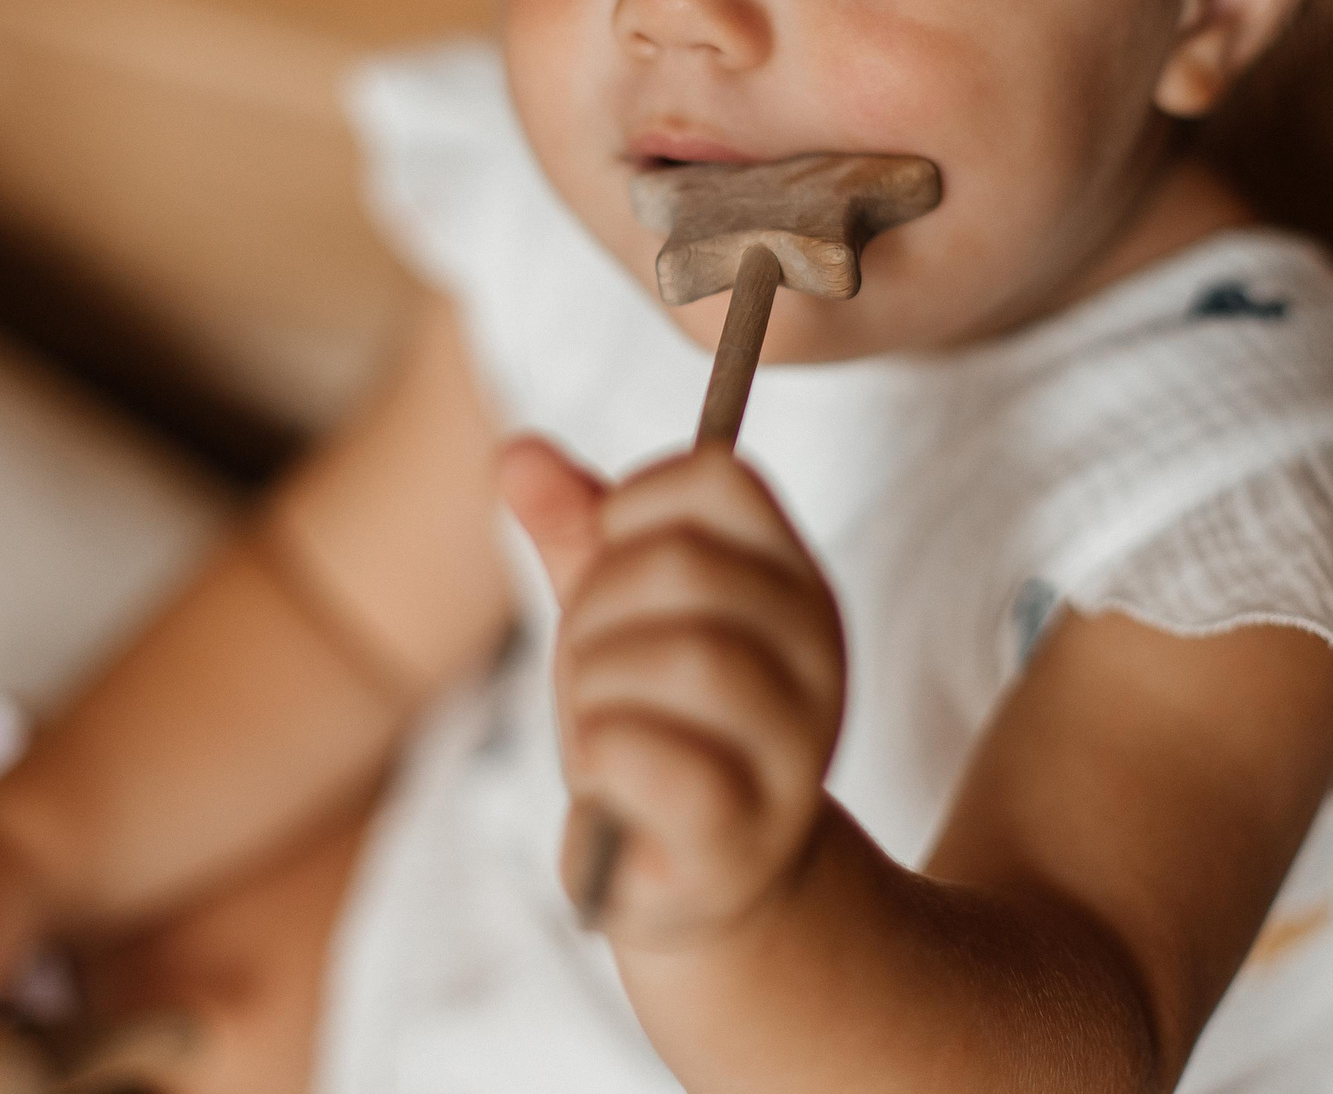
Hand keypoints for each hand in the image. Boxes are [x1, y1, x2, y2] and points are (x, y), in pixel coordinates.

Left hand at [501, 437, 846, 950]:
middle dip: (598, 609)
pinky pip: (653, 757)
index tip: (606, 564)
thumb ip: (578, 533)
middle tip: (594, 668)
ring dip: (598, 687)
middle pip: (685, 563)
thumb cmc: (657, 728)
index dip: (632, 505)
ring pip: (682, 657)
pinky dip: (600, 758)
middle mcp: (818, 654)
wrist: (695, 882)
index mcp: (794, 583)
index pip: (723, 478)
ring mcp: (794, 748)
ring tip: (603, 727)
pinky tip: (607, 780)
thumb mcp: (618, 616)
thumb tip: (514, 450)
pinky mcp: (745, 833)